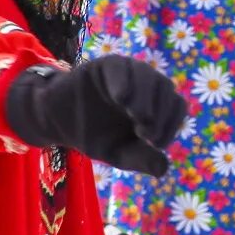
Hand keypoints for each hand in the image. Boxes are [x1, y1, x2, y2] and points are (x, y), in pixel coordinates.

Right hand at [3, 57, 187, 175]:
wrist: (58, 122)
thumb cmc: (94, 135)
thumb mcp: (119, 153)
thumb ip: (140, 159)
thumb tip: (164, 168)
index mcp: (155, 104)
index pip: (176, 107)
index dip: (171, 125)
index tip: (155, 143)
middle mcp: (146, 85)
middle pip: (166, 90)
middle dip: (160, 113)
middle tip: (145, 134)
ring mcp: (128, 72)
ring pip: (148, 76)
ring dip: (146, 98)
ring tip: (137, 117)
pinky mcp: (107, 65)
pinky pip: (121, 67)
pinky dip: (124, 81)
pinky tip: (121, 98)